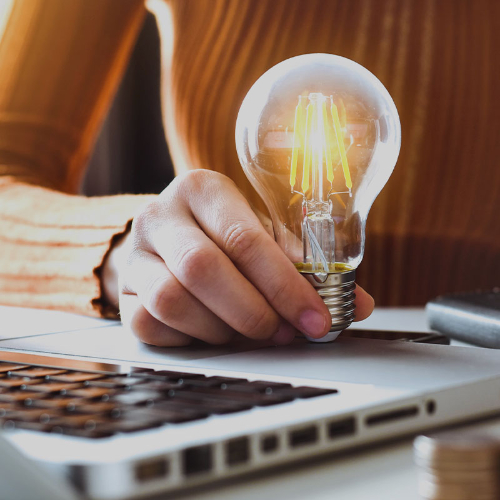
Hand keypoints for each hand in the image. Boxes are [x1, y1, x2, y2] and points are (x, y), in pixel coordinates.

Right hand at [102, 170, 373, 345]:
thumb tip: (355, 304)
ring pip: (174, 301)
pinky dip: (191, 337)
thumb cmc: (221, 238)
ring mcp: (135, 254)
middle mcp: (161, 215)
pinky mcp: (124, 292)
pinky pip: (151, 324)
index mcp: (202, 189)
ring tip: (246, 330)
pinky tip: (211, 331)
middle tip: (283, 333)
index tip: (315, 318)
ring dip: (222, 328)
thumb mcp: (262, 237)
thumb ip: (306, 265)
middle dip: (253, 312)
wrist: (165, 242)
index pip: (245, 238)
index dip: (285, 285)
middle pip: (204, 269)